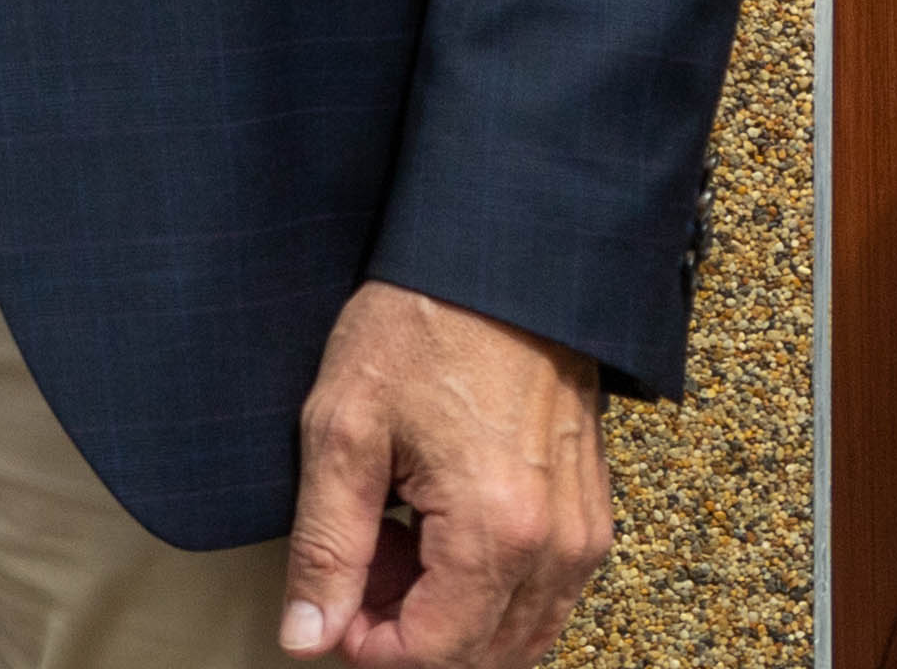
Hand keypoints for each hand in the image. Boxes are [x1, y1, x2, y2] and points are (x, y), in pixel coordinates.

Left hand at [285, 284, 611, 663]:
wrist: (497, 267)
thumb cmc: (418, 331)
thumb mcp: (342, 432)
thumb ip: (326, 546)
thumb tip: (307, 635)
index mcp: (499, 532)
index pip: (440, 650)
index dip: (372, 647)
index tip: (328, 612)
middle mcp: (560, 547)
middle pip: (483, 651)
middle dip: (407, 630)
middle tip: (350, 572)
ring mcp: (584, 533)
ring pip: (517, 628)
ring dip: (446, 612)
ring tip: (385, 542)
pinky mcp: (588, 514)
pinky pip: (542, 591)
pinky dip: (484, 585)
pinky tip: (429, 530)